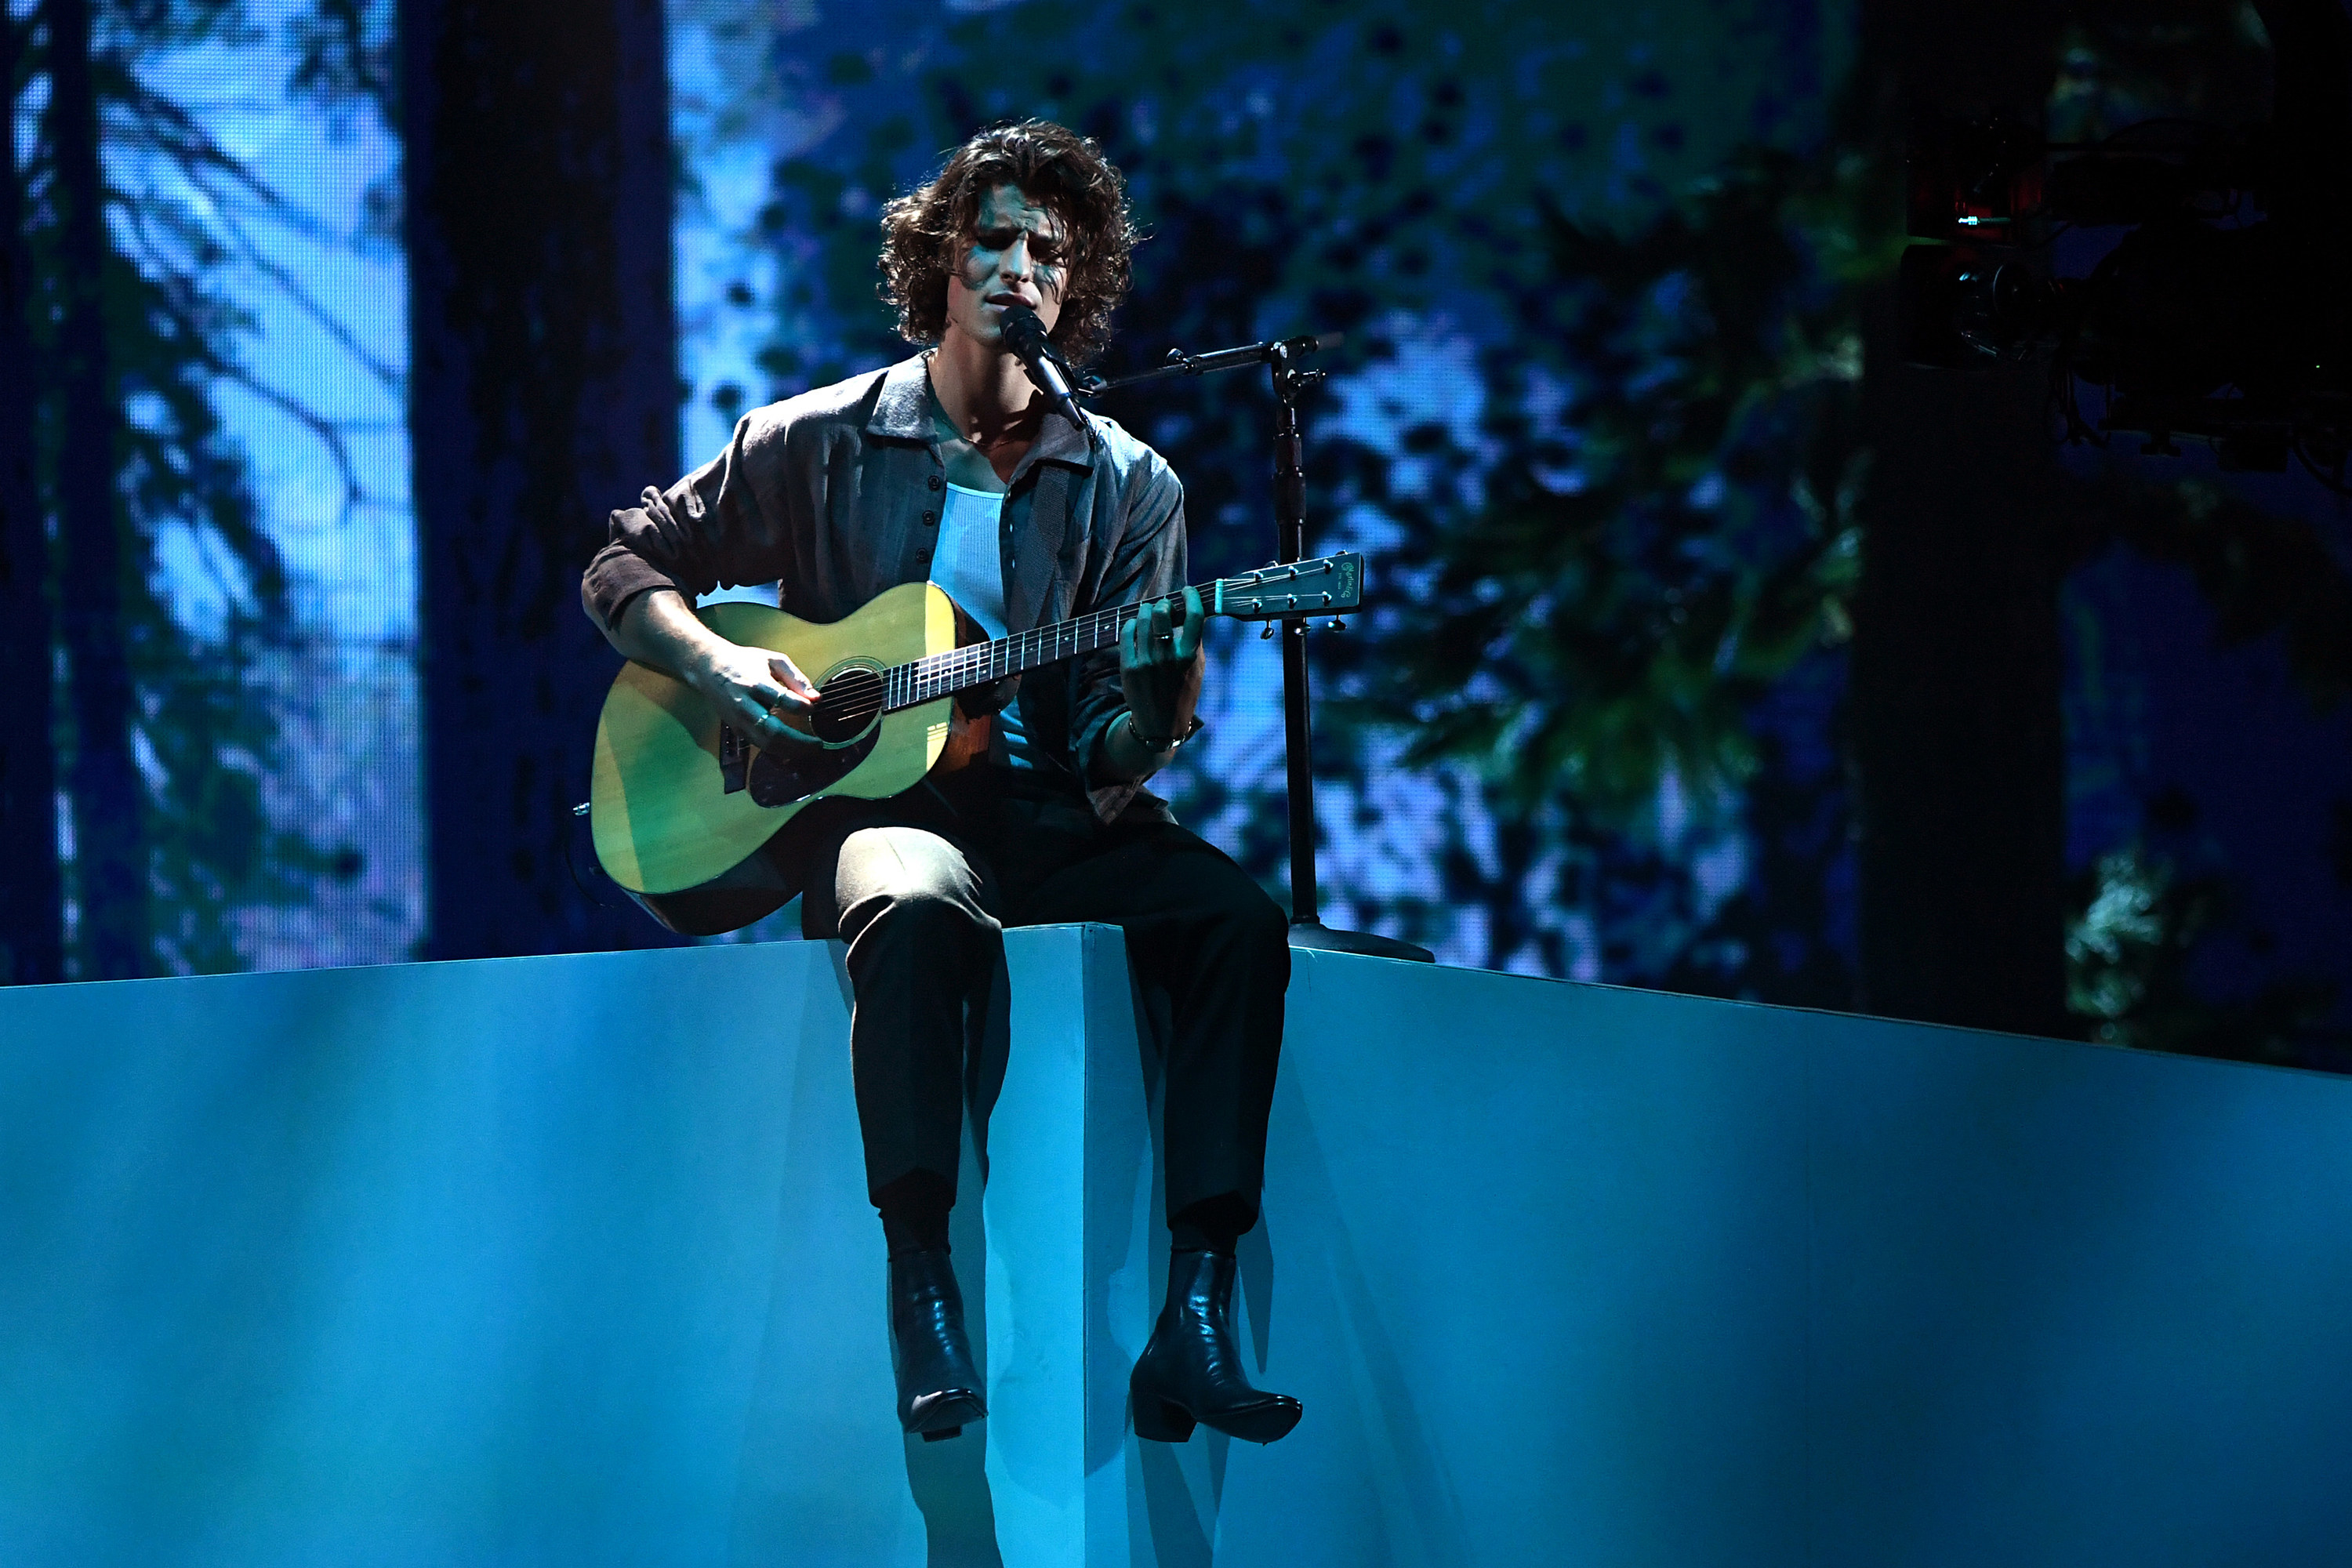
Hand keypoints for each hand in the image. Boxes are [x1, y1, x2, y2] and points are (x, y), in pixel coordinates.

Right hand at [694, 639, 818, 751]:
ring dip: (791, 751)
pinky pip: (760, 746)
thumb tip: (815, 698)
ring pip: (766, 743)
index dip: (802, 707)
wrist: (709, 668)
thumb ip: (796, 678)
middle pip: (773, 730)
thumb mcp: (772, 661)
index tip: (815, 707)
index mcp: (755, 684)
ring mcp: (739, 721)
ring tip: (810, 749)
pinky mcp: (737, 730)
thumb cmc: (744, 662)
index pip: (782, 700)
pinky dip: (778, 751)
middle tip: (818, 743)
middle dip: (799, 741)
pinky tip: (793, 751)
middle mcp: (745, 706)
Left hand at [1119, 586, 1203, 749]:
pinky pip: (1127, 633)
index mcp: (1190, 656)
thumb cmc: (1182, 692)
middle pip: (1162, 613)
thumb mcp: (1198, 669)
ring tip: (1147, 612)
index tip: (1187, 590)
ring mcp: (1147, 662)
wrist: (1160, 724)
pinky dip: (1130, 624)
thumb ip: (1195, 642)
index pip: (1194, 616)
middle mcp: (1169, 658)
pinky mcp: (1129, 667)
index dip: (1191, 597)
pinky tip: (1134, 625)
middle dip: (1162, 604)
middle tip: (1162, 606)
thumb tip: (1187, 611)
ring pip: (1142, 619)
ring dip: (1145, 610)